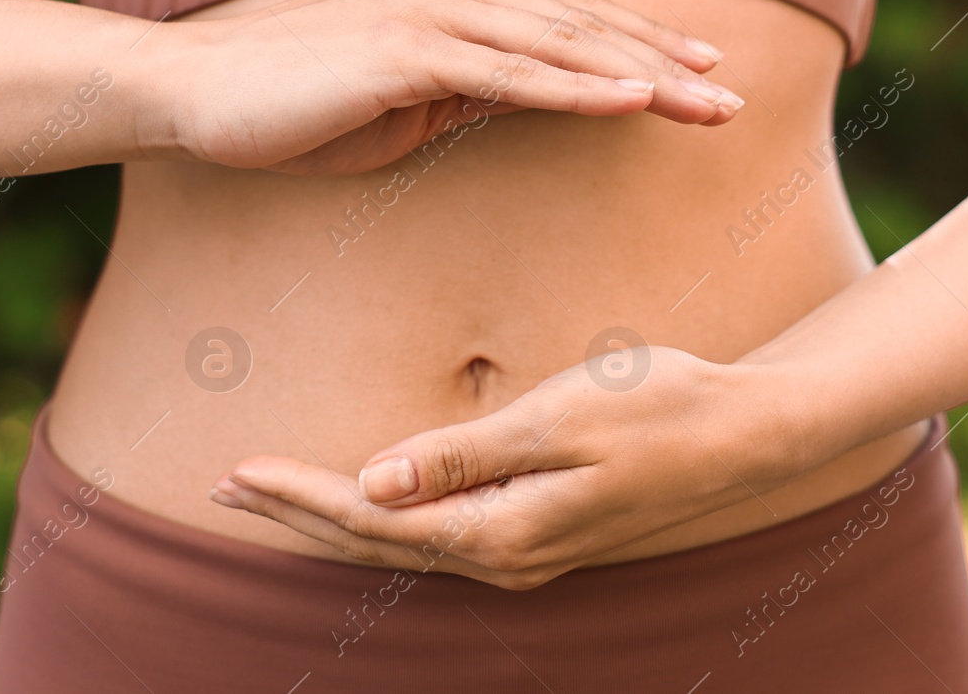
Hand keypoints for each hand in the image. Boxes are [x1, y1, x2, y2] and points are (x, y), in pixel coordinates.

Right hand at [145, 0, 743, 175]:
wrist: (199, 96)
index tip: (698, 72)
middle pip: (580, 29)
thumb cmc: (297, 105)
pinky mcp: (406, 52)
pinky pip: (510, 75)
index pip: (565, 23)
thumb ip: (472, 90)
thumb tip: (535, 99)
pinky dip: (577, 87)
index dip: (638, 45)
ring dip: (643, 76)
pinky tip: (635, 100)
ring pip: (561, 47)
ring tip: (710, 103)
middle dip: (664, 62)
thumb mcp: (405, 100)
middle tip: (733, 96)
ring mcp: (430, 14)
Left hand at [209, 348, 795, 588]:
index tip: (236, 472)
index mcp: (501, 533)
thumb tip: (372, 482)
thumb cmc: (655, 409)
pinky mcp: (539, 533)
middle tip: (224, 488)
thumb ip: (459, 456)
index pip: (373, 519)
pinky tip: (366, 500)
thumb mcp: (553, 421)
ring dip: (334, 517)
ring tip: (274, 495)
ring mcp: (525, 552)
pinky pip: (440, 534)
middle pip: (377, 542)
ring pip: (405, 543)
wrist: (743, 433)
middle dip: (298, 514)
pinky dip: (386, 516)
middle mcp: (506, 558)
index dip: (300, 496)